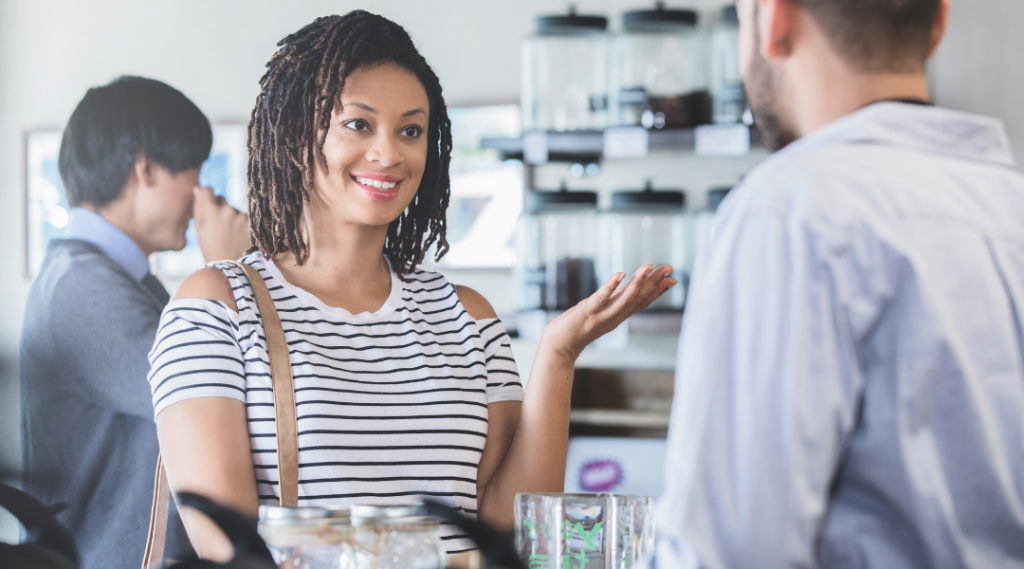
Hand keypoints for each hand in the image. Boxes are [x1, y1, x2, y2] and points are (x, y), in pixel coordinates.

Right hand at [193, 186, 249, 261]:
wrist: (231, 266)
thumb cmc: (211, 249)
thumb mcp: (200, 229)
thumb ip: (198, 207)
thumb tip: (196, 188)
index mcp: (210, 210)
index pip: (208, 190)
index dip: (207, 197)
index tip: (208, 204)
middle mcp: (226, 209)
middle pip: (221, 200)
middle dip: (219, 209)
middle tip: (219, 227)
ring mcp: (240, 215)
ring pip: (233, 209)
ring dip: (231, 217)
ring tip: (229, 235)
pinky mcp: (251, 221)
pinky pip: (244, 217)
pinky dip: (242, 224)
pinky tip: (239, 236)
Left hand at [540, 264, 677, 361]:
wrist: (559, 346)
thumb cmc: (578, 329)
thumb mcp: (602, 313)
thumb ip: (616, 301)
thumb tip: (628, 285)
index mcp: (618, 317)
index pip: (642, 302)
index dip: (658, 291)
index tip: (673, 279)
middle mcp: (614, 317)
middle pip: (638, 299)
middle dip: (654, 283)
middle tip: (669, 269)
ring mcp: (601, 316)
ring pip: (624, 299)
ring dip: (637, 283)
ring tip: (648, 267)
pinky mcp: (586, 312)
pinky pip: (601, 298)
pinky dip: (612, 286)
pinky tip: (620, 274)